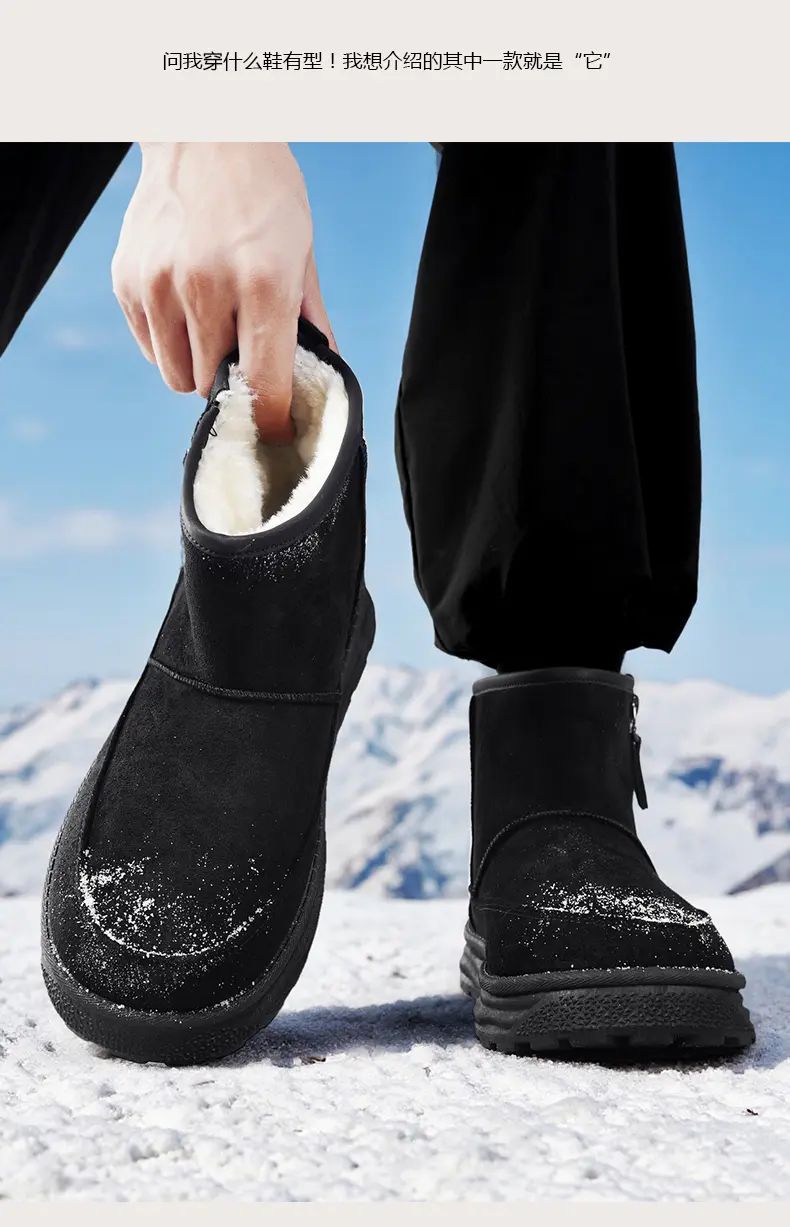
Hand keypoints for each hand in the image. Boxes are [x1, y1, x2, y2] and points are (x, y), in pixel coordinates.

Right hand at [111, 142, 334, 441]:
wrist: (204, 132)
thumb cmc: (263, 193)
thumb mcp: (302, 252)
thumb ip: (311, 321)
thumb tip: (322, 378)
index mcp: (262, 282)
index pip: (264, 383)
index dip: (271, 418)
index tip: (275, 432)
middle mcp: (206, 285)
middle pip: (215, 386)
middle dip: (234, 383)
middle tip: (244, 356)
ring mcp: (161, 283)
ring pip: (177, 376)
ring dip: (198, 368)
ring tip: (214, 330)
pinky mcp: (129, 280)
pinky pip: (151, 348)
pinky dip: (169, 344)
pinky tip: (187, 309)